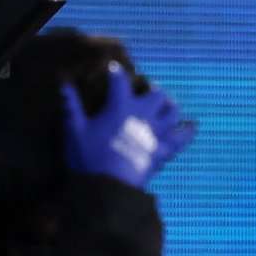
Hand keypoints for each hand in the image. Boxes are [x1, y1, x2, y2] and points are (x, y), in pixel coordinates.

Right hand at [61, 63, 195, 189]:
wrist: (109, 186)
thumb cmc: (89, 158)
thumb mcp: (75, 131)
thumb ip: (71, 107)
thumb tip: (64, 86)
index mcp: (120, 107)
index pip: (120, 81)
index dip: (117, 73)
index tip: (114, 69)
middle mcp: (143, 114)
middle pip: (157, 94)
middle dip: (152, 89)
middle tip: (147, 89)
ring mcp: (156, 132)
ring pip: (173, 111)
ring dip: (170, 106)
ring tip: (167, 105)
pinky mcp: (164, 149)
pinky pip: (182, 138)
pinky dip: (187, 131)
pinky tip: (190, 127)